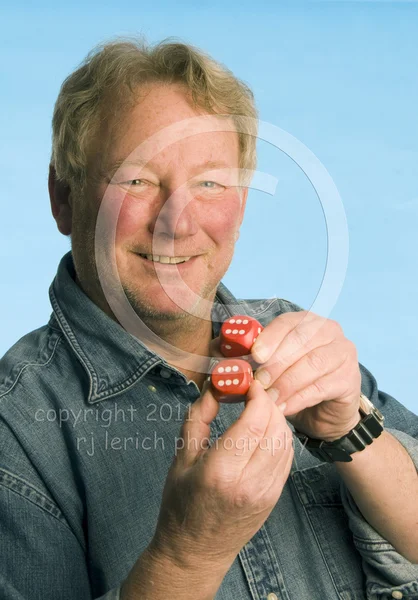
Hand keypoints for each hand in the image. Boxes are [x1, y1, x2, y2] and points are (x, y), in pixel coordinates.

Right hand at [149, 380, 293, 570]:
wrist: (194, 552)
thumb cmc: (181, 504)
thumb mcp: (181, 457)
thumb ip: (199, 416)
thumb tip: (215, 386)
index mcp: (221, 471)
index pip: (254, 421)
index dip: (256, 395)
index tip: (248, 382)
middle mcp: (249, 483)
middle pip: (275, 427)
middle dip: (267, 401)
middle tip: (253, 390)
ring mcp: (266, 492)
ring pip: (286, 440)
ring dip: (276, 417)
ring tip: (258, 407)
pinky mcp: (274, 497)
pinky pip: (287, 456)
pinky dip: (280, 435)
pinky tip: (265, 429)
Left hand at [251, 311, 361, 441]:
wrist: (323, 411)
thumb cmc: (293, 382)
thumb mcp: (272, 365)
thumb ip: (252, 356)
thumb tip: (222, 353)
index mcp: (307, 321)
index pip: (288, 322)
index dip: (270, 337)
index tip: (255, 355)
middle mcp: (329, 330)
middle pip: (301, 341)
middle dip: (276, 363)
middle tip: (258, 383)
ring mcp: (343, 353)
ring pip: (312, 364)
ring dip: (286, 382)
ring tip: (269, 398)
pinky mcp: (349, 378)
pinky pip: (321, 387)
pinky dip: (298, 398)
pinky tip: (284, 407)